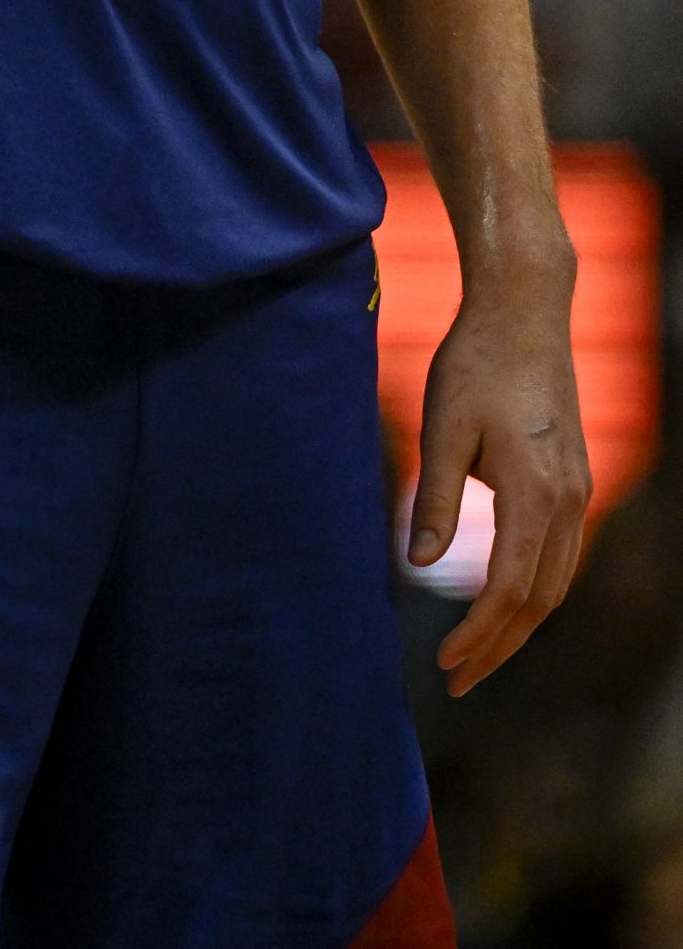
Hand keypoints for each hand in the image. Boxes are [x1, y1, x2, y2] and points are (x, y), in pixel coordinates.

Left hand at [407, 248, 591, 695]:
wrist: (524, 312)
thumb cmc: (475, 363)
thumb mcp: (442, 428)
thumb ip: (436, 499)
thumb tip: (418, 565)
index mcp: (535, 493)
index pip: (511, 592)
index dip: (480, 636)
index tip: (445, 665)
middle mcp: (568, 501)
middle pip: (540, 601)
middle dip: (499, 647)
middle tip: (457, 682)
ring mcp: (577, 491)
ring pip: (556, 582)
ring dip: (519, 624)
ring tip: (477, 655)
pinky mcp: (573, 479)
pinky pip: (559, 554)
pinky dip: (534, 589)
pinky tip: (504, 601)